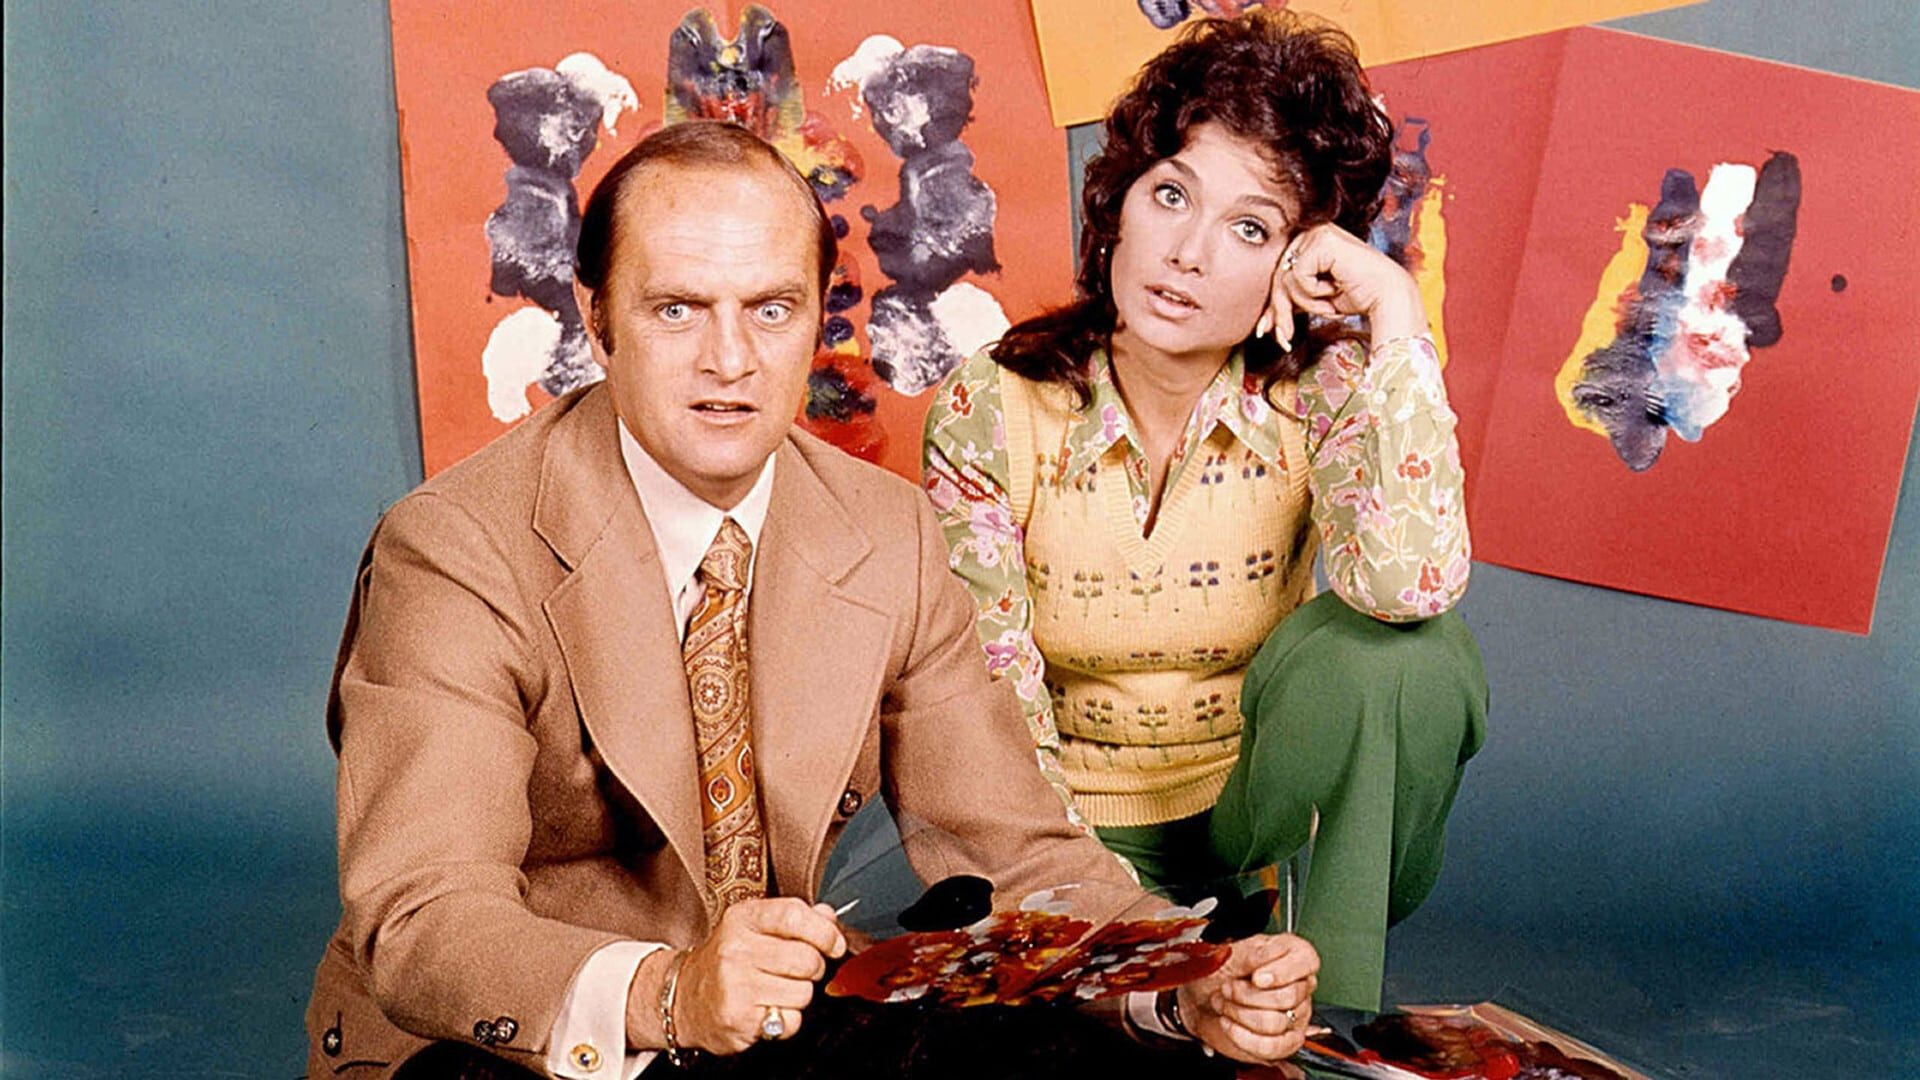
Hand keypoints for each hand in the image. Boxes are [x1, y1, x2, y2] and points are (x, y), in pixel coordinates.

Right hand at [658, 898, 848, 1054]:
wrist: (682, 998)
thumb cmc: (725, 960)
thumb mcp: (752, 927)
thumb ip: (794, 918)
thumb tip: (829, 916)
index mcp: (743, 919)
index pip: (794, 915)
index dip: (825, 932)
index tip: (834, 944)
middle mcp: (736, 950)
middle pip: (806, 959)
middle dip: (813, 968)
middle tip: (798, 971)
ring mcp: (735, 986)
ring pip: (803, 992)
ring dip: (799, 995)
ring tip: (776, 990)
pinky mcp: (738, 1019)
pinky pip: (790, 1020)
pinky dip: (787, 1019)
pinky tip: (768, 1009)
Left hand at [1178, 932, 1317, 1064]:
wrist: (1202, 996)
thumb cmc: (1221, 971)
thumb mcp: (1232, 954)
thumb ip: (1254, 954)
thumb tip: (1266, 962)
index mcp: (1294, 955)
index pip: (1307, 962)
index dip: (1282, 973)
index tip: (1256, 978)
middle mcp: (1300, 985)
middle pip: (1288, 997)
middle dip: (1247, 994)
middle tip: (1228, 988)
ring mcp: (1296, 1016)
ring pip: (1275, 1022)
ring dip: (1239, 1013)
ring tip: (1225, 1004)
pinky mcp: (1284, 1042)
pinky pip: (1272, 1047)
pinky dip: (1244, 1037)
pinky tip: (1230, 1024)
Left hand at [1255, 223, 1426, 351]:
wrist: (1386, 295)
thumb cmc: (1357, 295)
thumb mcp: (1314, 300)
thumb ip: (1290, 303)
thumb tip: (1263, 326)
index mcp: (1307, 243)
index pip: (1278, 274)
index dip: (1272, 305)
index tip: (1265, 332)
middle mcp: (1309, 233)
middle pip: (1277, 277)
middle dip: (1281, 311)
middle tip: (1285, 337)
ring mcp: (1315, 233)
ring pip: (1285, 279)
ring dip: (1307, 302)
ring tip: (1329, 302)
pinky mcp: (1321, 240)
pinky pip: (1298, 276)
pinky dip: (1314, 291)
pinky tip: (1335, 287)